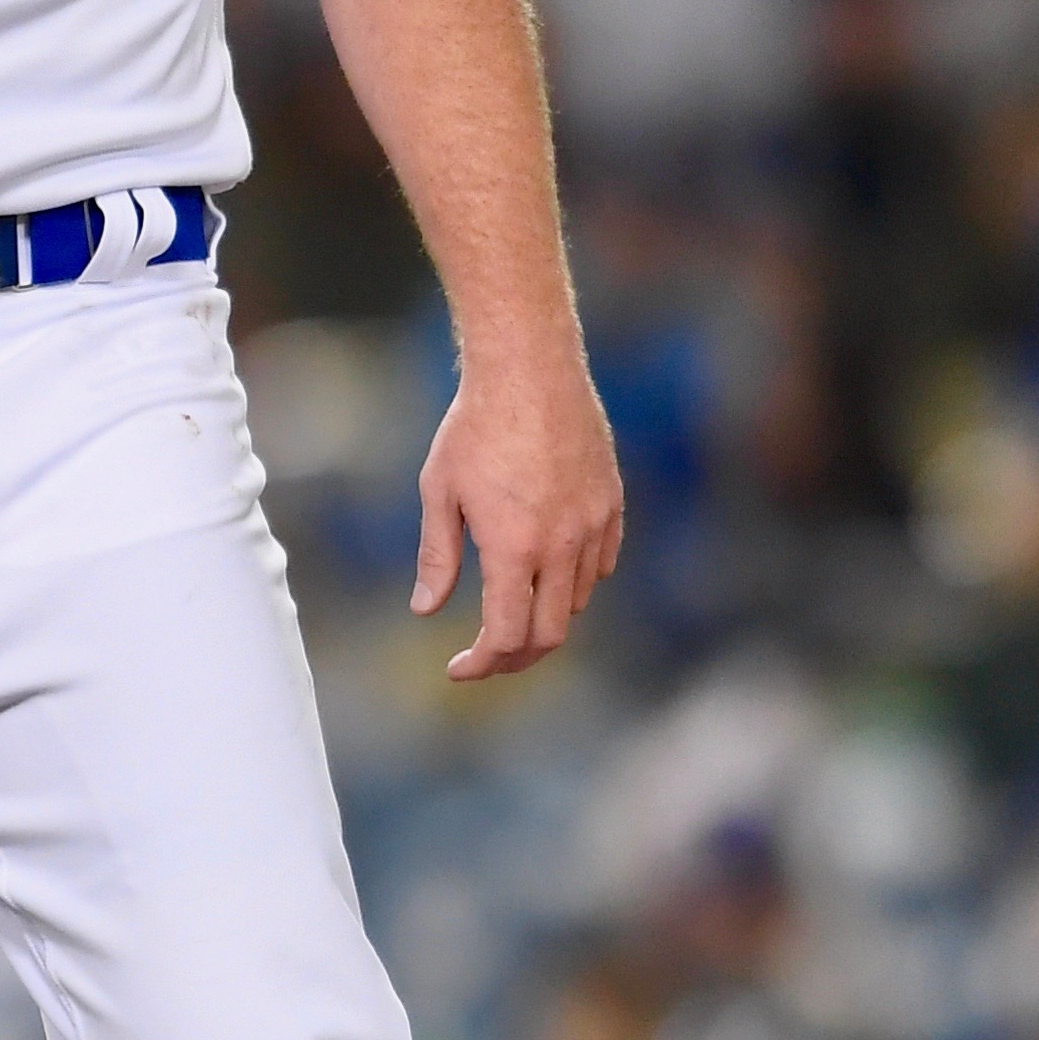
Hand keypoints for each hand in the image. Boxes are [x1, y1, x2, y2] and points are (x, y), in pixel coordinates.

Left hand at [412, 346, 623, 680]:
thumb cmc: (474, 427)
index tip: (458, 668)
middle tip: (485, 656)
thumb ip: (437, 557)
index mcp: (514, 548)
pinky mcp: (613, 506)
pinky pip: (602, 565)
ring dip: (545, 618)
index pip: (506, 634)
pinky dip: (576, 583)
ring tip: (510, 609)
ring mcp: (595, 526)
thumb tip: (425, 610)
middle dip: (516, 656)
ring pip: (578, 601)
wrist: (530, 371)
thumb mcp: (439, 490)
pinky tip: (547, 573)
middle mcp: (562, 546)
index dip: (482, 663)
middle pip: (550, 634)